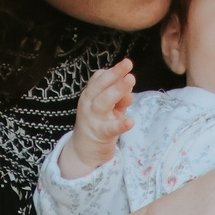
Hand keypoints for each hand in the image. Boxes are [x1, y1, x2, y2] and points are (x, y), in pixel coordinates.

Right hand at [62, 59, 135, 177]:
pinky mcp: (100, 134)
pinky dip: (121, 124)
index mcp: (90, 95)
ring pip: (104, 102)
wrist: (84, 150)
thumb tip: (129, 92)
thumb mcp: (110, 107)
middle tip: (128, 64)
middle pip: (100, 86)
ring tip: (130, 80)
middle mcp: (89, 104)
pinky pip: (110, 128)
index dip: (112, 71)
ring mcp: (93, 119)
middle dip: (114, 74)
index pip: (98, 79)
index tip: (126, 65)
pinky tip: (130, 121)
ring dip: (117, 90)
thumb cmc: (99, 123)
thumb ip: (120, 98)